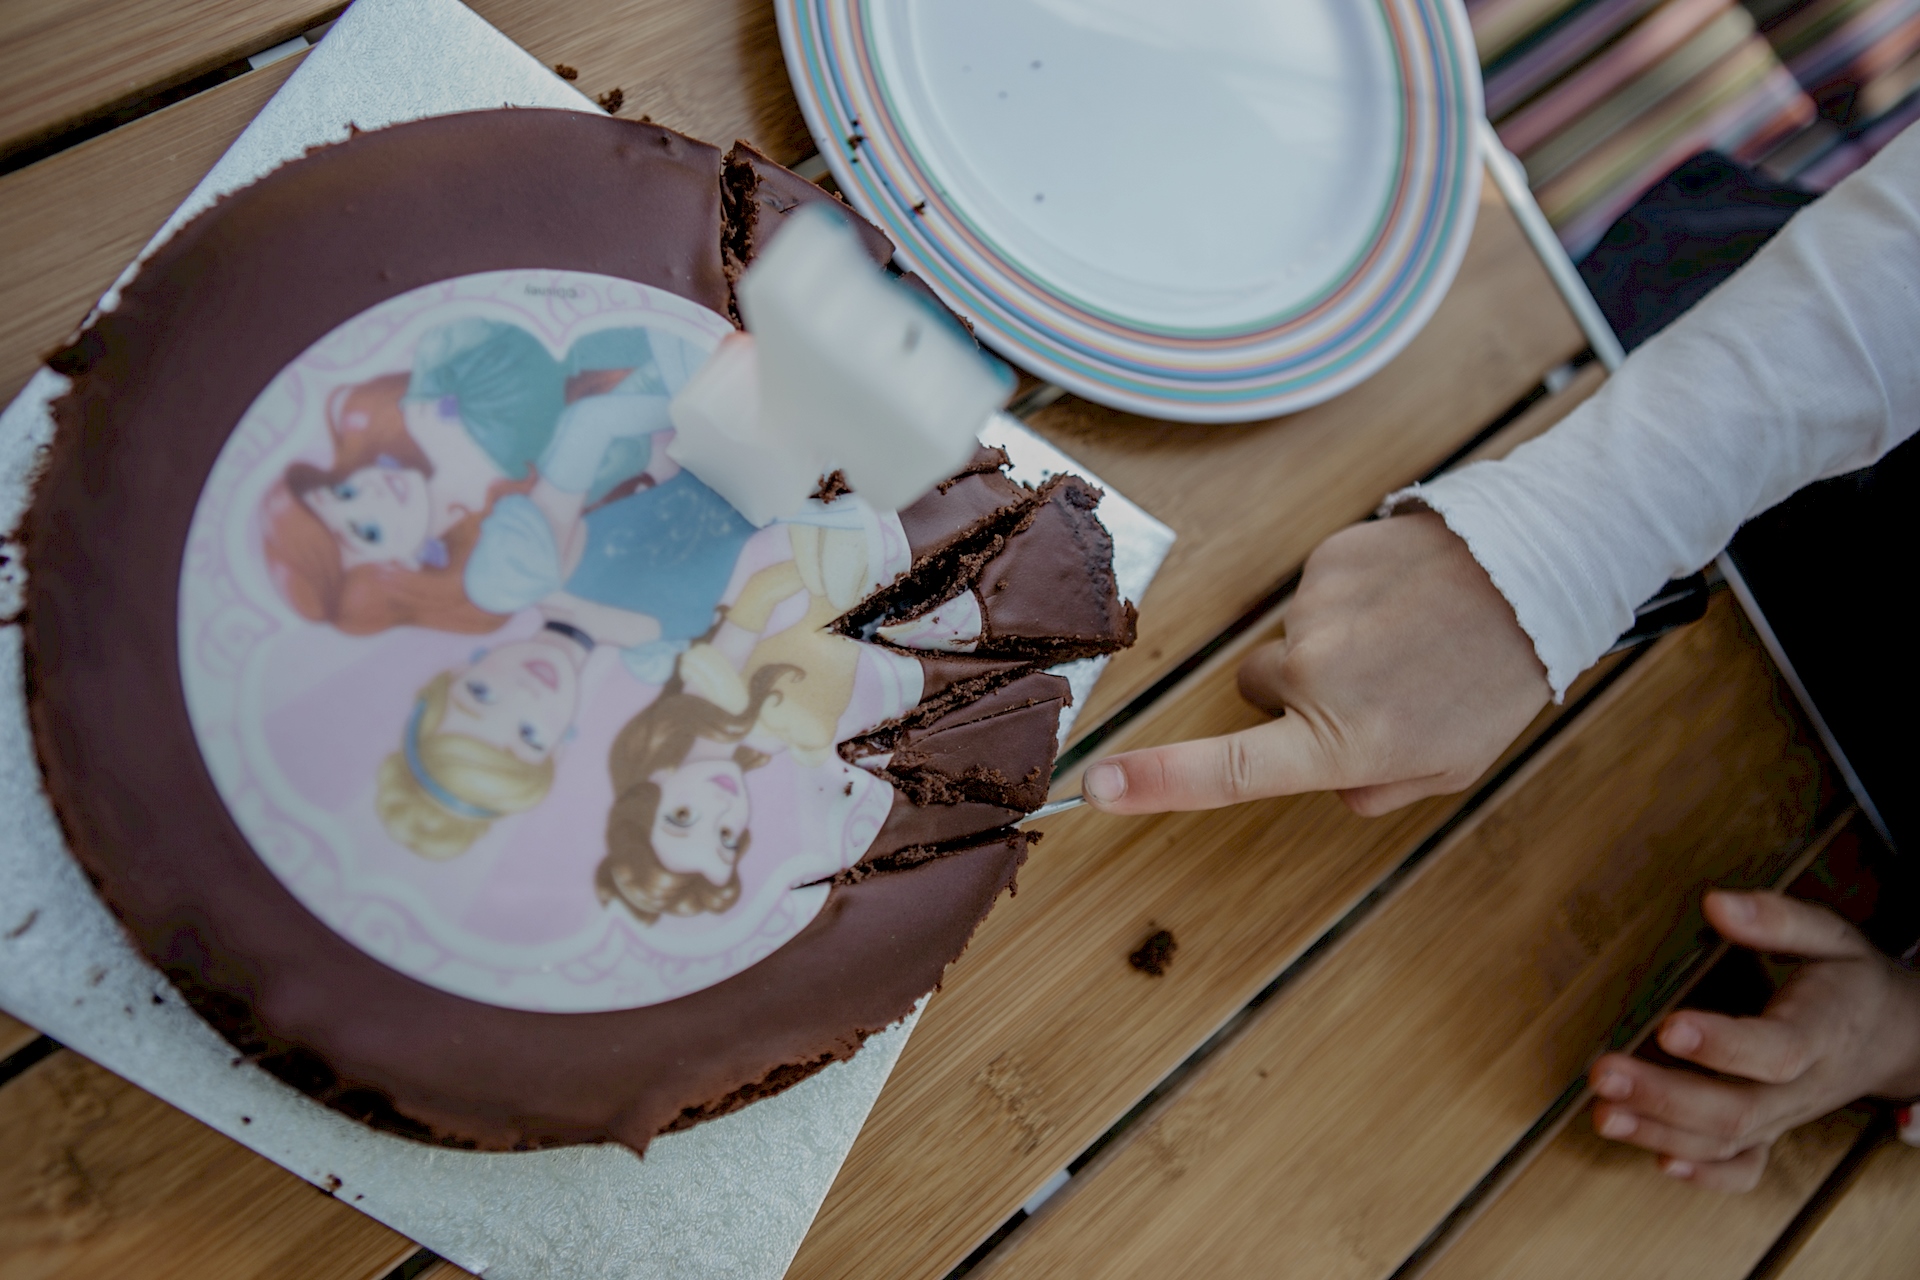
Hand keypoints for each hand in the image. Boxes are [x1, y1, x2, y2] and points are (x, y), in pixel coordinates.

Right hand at [1083, 513, 1549, 815]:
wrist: (1538, 570)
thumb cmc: (1497, 679)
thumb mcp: (1449, 765)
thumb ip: (1376, 785)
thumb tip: (1332, 779)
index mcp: (1342, 741)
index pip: (1228, 772)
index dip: (1157, 783)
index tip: (1096, 787)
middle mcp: (1315, 676)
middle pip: (1259, 689)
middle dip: (1299, 691)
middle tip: (1379, 683)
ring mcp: (1315, 611)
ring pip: (1293, 637)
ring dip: (1337, 640)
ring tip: (1412, 633)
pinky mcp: (1326, 558)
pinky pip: (1316, 590)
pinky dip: (1353, 596)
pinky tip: (1407, 597)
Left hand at [1590, 891, 1919, 1191]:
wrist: (1893, 1035)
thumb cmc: (1850, 979)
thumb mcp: (1829, 935)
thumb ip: (1776, 919)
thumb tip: (1717, 904)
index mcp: (1821, 1031)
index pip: (1774, 1051)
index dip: (1722, 1045)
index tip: (1668, 1026)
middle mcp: (1802, 1086)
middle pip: (1737, 1109)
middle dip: (1664, 1097)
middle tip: (1603, 1074)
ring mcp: (1786, 1115)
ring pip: (1727, 1142)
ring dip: (1660, 1134)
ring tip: (1603, 1114)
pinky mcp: (1773, 1130)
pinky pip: (1744, 1168)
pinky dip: (1704, 1174)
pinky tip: (1658, 1161)